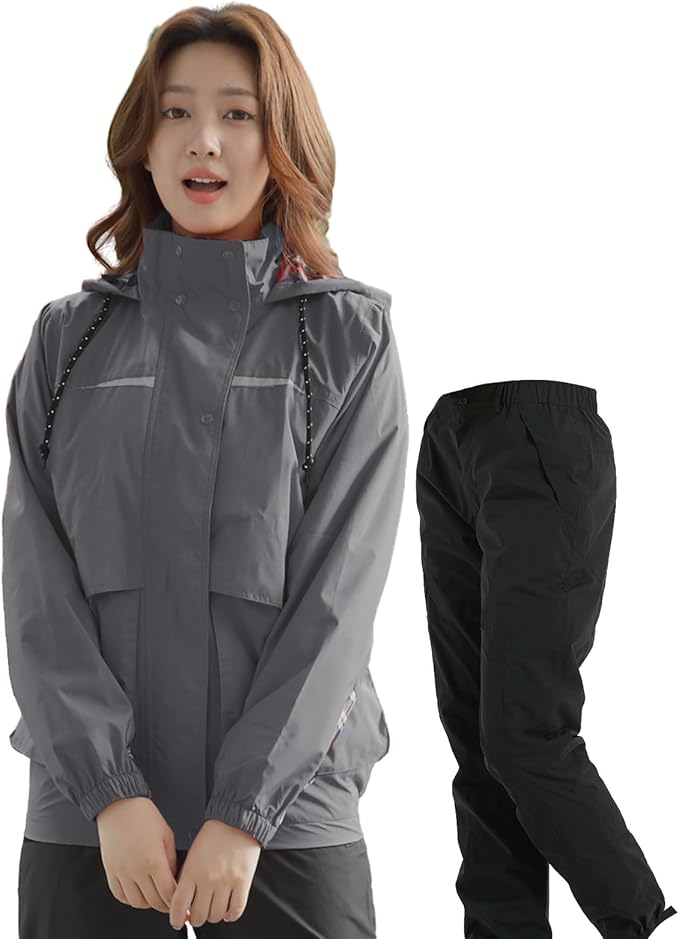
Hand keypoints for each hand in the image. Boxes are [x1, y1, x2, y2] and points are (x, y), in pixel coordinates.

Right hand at [97, 796, 179, 915]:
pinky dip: (129, 899)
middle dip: (164, 905)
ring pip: (136, 902)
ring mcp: (121, 872)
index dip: (176, 900)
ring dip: (147, 904)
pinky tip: (137, 893)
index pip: (168, 893)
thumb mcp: (167, 834)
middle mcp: (136, 870)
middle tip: (169, 901)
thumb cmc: (143, 815)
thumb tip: (173, 877)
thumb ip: (171, 859)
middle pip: (153, 901)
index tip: (179, 899)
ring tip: (154, 897)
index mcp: (153, 860)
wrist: (119, 805)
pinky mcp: (110, 871)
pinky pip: (119, 895)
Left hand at [168, 819, 260, 928]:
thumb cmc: (213, 834)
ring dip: (213, 916)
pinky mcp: (243, 881)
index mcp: (192, 870)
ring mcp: (226, 881)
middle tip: (197, 913)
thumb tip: (183, 901)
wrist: (236, 820)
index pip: (179, 905)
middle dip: (195, 919)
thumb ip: (186, 877)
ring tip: (213, 908)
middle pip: (198, 916)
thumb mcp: (192, 854)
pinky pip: (236, 909)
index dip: (176, 919)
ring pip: (216, 916)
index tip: (177, 921)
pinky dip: (231, 915)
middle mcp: (208, 879)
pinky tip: (227, 911)